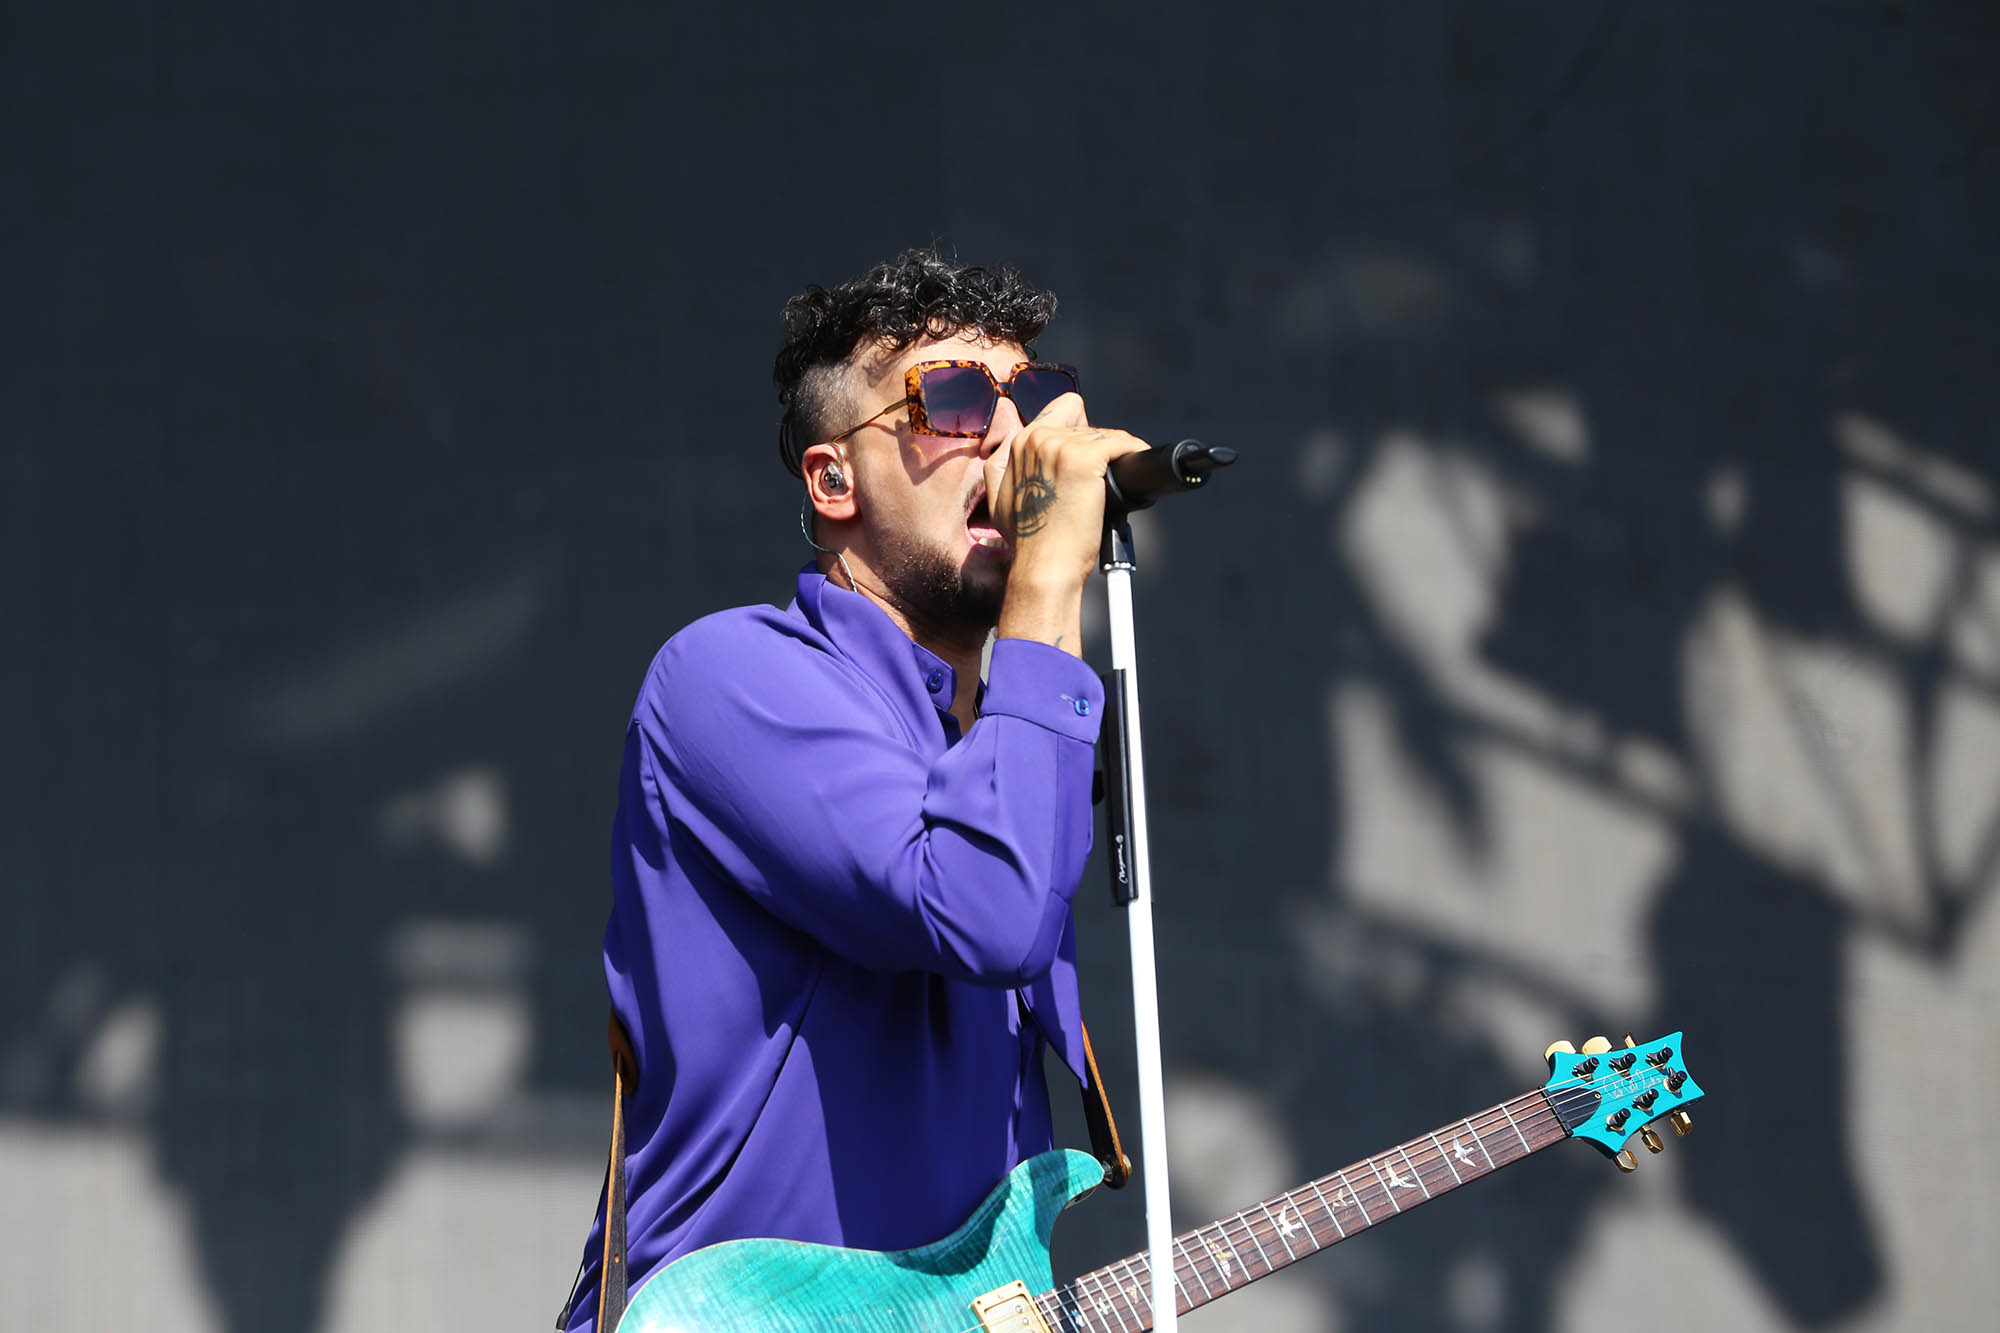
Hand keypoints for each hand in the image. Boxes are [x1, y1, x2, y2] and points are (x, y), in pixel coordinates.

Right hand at [985, 393, 1148, 653]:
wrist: (1043, 567)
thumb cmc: (1028, 543)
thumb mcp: (997, 500)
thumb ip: (1001, 469)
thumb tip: (1012, 453)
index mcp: (1021, 443)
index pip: (1064, 410)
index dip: (1079, 430)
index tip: (1088, 454)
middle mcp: (1038, 438)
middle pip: (1089, 424)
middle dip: (1098, 450)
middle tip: (1101, 480)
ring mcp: (1062, 446)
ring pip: (1107, 435)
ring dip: (1115, 457)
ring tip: (1115, 485)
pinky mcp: (1086, 458)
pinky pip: (1122, 444)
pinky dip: (1133, 454)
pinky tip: (1134, 471)